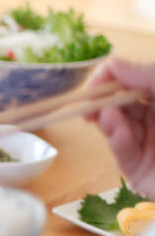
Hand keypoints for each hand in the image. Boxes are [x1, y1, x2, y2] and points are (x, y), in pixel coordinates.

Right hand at [86, 58, 154, 197]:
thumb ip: (149, 74)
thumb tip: (113, 62)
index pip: (130, 83)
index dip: (111, 79)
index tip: (98, 80)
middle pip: (118, 106)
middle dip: (103, 101)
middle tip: (88, 101)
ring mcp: (149, 147)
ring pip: (117, 130)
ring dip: (108, 121)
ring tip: (104, 115)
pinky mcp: (141, 173)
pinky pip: (124, 155)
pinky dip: (117, 141)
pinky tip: (116, 131)